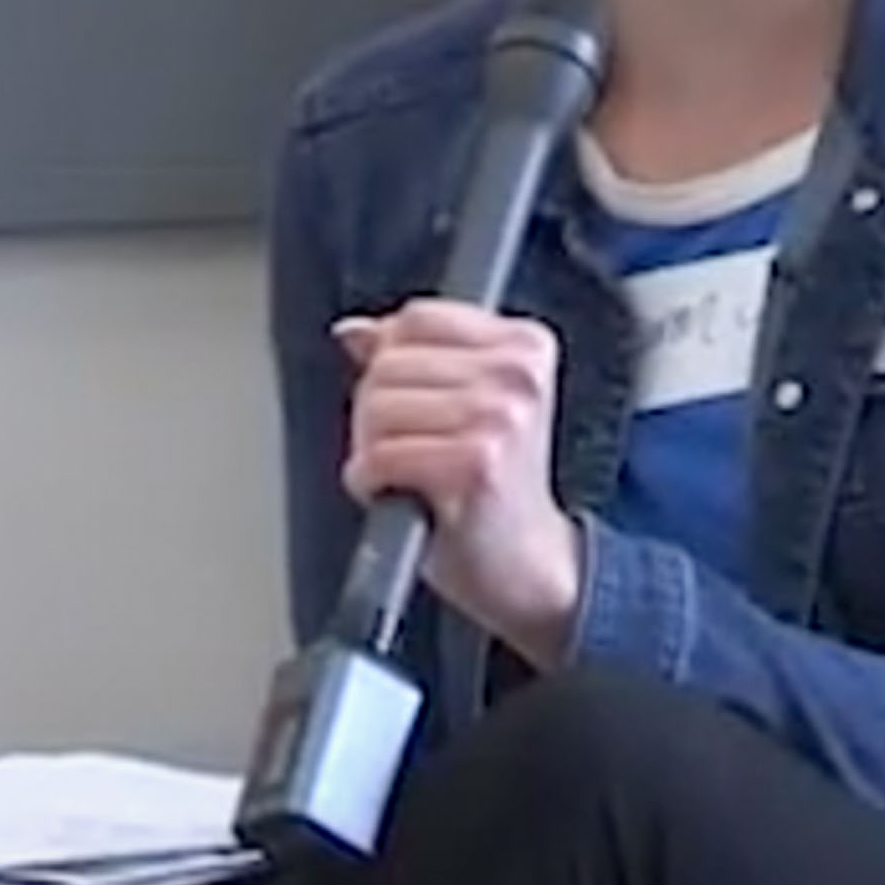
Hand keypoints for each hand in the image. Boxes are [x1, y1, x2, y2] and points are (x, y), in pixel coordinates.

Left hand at [337, 299, 582, 667]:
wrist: (529, 566)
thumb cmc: (496, 489)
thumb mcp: (469, 405)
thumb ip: (414, 358)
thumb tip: (355, 331)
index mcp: (527, 346)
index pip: (417, 318)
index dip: (391, 360)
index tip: (412, 399)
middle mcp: (519, 375)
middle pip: (390, 362)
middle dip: (377, 411)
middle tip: (409, 447)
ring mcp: (499, 418)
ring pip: (377, 407)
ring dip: (372, 449)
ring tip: (408, 472)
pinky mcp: (473, 466)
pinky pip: (377, 457)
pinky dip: (368, 482)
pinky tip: (398, 494)